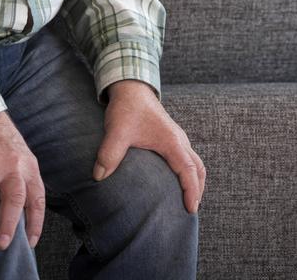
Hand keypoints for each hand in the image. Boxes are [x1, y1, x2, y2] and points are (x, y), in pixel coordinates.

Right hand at [0, 111, 44, 249]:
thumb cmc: (4, 143)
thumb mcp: (22, 159)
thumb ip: (23, 182)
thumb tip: (21, 217)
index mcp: (28, 168)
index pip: (36, 198)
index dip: (35, 221)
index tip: (29, 241)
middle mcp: (12, 166)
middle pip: (13, 198)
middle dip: (7, 223)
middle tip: (0, 244)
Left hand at [93, 79, 204, 213]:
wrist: (131, 86)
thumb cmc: (127, 107)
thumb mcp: (116, 131)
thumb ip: (109, 154)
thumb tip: (98, 177)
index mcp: (171, 142)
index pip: (189, 170)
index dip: (191, 191)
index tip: (191, 209)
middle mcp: (178, 140)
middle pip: (198, 168)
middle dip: (198, 189)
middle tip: (191, 210)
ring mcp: (176, 137)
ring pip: (194, 161)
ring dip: (195, 180)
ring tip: (187, 199)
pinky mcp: (169, 135)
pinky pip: (186, 156)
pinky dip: (188, 171)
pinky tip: (174, 179)